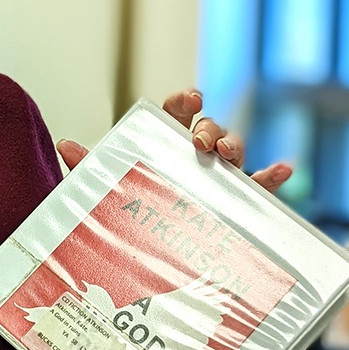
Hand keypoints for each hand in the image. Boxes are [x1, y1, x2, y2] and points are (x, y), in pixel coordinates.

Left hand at [56, 89, 291, 192]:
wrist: (139, 251)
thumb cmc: (123, 211)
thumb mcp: (103, 190)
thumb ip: (88, 166)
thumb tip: (65, 144)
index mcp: (163, 144)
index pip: (175, 113)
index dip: (184, 101)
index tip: (189, 99)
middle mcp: (193, 156)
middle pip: (209, 128)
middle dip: (209, 128)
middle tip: (201, 143)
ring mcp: (216, 178)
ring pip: (233, 151)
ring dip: (233, 145)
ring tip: (226, 155)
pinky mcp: (233, 202)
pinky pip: (257, 189)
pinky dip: (271, 178)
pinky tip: (283, 169)